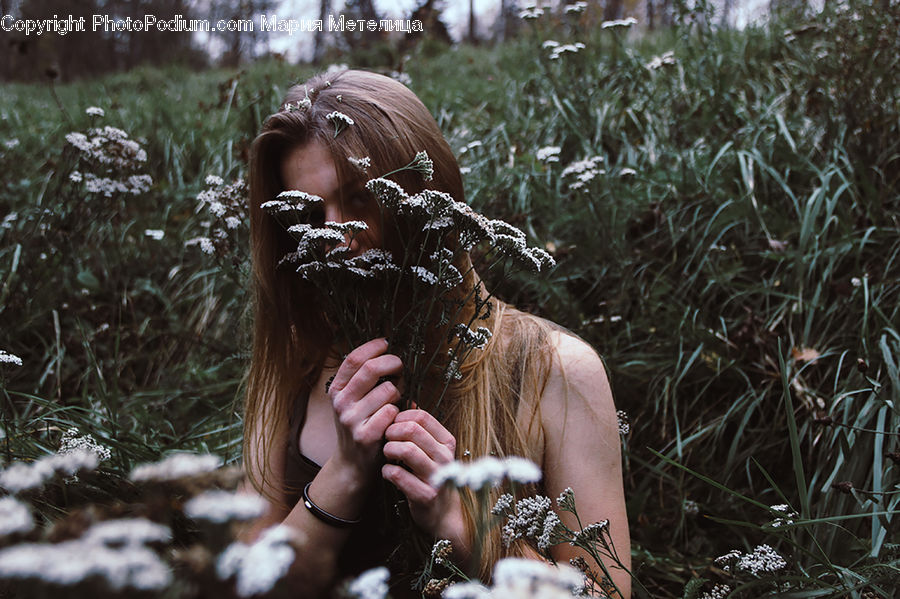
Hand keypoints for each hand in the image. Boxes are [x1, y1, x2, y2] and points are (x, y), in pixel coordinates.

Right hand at [328, 338, 401, 480]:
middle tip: (399, 366)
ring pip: (387, 390)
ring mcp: (351, 420)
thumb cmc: (359, 424)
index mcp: (337, 390)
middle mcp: (341, 403)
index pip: (354, 359)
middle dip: (392, 363)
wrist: (352, 464)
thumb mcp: (352, 400)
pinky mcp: (365, 436)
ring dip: (398, 392)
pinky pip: (392, 411)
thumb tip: (385, 349)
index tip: (386, 343)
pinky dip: (398, 412)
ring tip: (395, 401)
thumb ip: (362, 378)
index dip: (372, 347)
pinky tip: (394, 419)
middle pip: (370, 369)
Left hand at [382, 410, 467, 554]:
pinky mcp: (426, 495)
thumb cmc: (430, 475)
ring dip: (389, 449)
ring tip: (387, 454)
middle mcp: (446, 456)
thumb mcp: (431, 449)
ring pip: (405, 449)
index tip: (393, 425)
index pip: (421, 416)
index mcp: (447, 441)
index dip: (401, 417)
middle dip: (392, 431)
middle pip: (412, 430)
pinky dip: (388, 471)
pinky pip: (398, 475)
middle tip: (386, 439)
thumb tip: (408, 403)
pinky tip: (388, 472)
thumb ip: (421, 428)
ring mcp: (438, 476)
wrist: (441, 513)